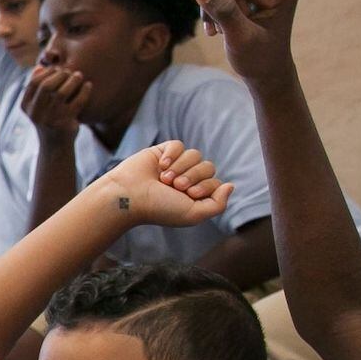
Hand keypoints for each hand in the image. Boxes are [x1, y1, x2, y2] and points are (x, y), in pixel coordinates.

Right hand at [19, 61, 90, 137]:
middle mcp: (36, 113)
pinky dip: (85, 91)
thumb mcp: (38, 105)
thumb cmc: (47, 119)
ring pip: (62, 93)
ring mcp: (51, 119)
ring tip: (79, 75)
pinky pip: (78, 102)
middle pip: (46, 86)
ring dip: (72, 80)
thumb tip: (40, 66)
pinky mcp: (66, 123)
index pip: (34, 82)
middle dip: (60, 75)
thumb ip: (38, 87)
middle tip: (69, 72)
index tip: (57, 70)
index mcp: (26, 106)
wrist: (55, 146)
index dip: (47, 72)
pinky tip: (88, 85)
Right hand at [96, 140, 234, 229]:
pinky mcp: (163, 152)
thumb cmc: (159, 208)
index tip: (189, 194)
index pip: (216, 182)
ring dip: (181, 167)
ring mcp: (175, 165)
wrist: (130, 196)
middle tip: (175, 186)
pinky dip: (172, 154)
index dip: (205, 186)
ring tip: (164, 178)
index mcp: (195, 194)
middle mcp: (187, 179)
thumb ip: (218, 204)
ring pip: (195, 155)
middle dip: (193, 176)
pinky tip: (161, 165)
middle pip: (208, 167)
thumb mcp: (193, 214)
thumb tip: (231, 185)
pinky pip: (179, 145)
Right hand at [196, 0, 301, 85]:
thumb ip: (224, 12)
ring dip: (213, 5)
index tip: (230, 25)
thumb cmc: (258, 58)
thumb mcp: (239, 37)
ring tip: (219, 29)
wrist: (265, 71)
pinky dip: (214, 4)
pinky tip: (219, 24)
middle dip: (219, 2)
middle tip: (221, 30)